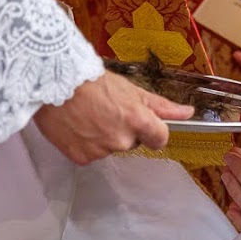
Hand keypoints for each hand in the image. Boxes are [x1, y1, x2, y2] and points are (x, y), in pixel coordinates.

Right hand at [34, 70, 193, 163]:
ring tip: (87, 115)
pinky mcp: (81, 158)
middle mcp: (121, 140)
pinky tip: (77, 126)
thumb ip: (160, 106)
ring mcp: (101, 151)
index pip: (160, 139)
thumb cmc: (91, 81)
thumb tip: (187, 113)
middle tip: (105, 110)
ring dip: (103, 136)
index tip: (144, 124)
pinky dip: (85, 143)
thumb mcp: (131, 89)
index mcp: (138, 121)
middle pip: (132, 142)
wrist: (52, 82)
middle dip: (123, 129)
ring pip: (110, 148)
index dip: (153, 131)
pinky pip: (90, 155)